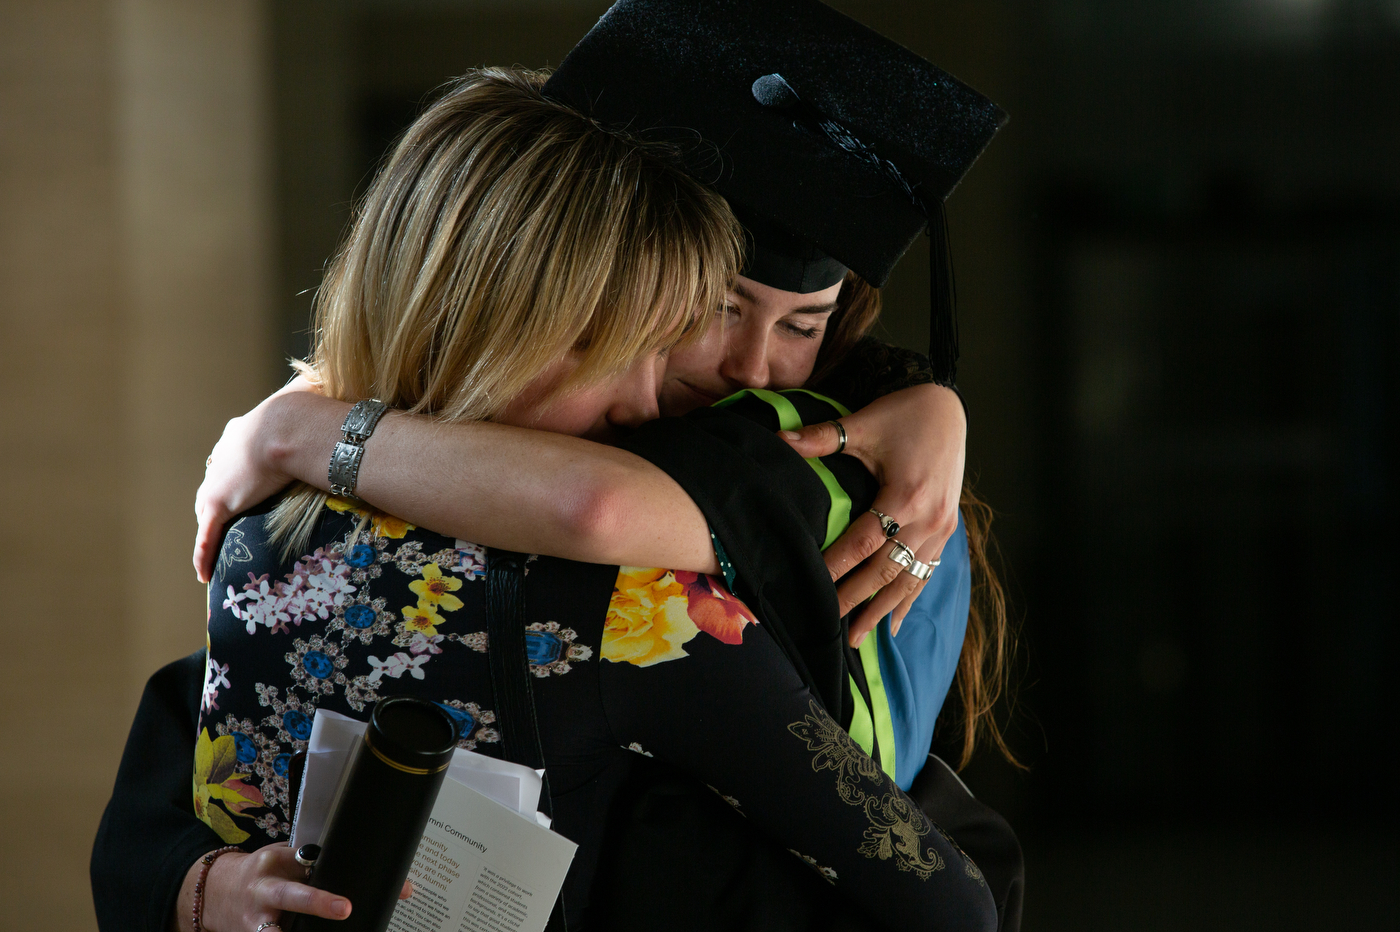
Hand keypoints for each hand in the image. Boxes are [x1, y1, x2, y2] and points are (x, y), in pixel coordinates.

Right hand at [177, 843, 412, 931]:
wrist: (215, 892)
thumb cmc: (262, 873)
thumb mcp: (282, 859)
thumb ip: (310, 864)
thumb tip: (364, 871)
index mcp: (276, 861)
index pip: (307, 862)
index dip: (329, 871)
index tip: (351, 881)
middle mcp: (264, 889)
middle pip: (291, 895)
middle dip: (318, 902)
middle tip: (345, 909)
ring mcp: (254, 919)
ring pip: (274, 931)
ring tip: (325, 928)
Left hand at [194, 377, 318, 583]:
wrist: (292, 427)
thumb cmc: (308, 409)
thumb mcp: (312, 390)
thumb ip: (317, 388)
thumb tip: (334, 380)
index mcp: (244, 429)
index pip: (235, 450)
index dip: (240, 463)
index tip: (248, 472)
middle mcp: (224, 454)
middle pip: (217, 479)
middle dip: (222, 493)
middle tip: (233, 508)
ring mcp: (219, 480)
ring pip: (208, 508)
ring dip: (212, 524)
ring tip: (218, 542)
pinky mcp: (220, 504)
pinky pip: (207, 536)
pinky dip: (203, 554)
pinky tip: (203, 572)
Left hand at [779, 383, 965, 647]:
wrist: (949, 409)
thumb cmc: (904, 413)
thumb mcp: (863, 423)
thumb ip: (822, 438)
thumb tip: (778, 440)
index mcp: (907, 495)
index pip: (864, 542)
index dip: (837, 566)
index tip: (812, 584)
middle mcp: (929, 519)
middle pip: (885, 570)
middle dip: (856, 600)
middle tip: (829, 625)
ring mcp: (941, 528)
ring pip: (908, 579)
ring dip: (882, 610)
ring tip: (858, 638)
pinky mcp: (946, 530)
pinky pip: (927, 572)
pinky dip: (909, 599)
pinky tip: (894, 624)